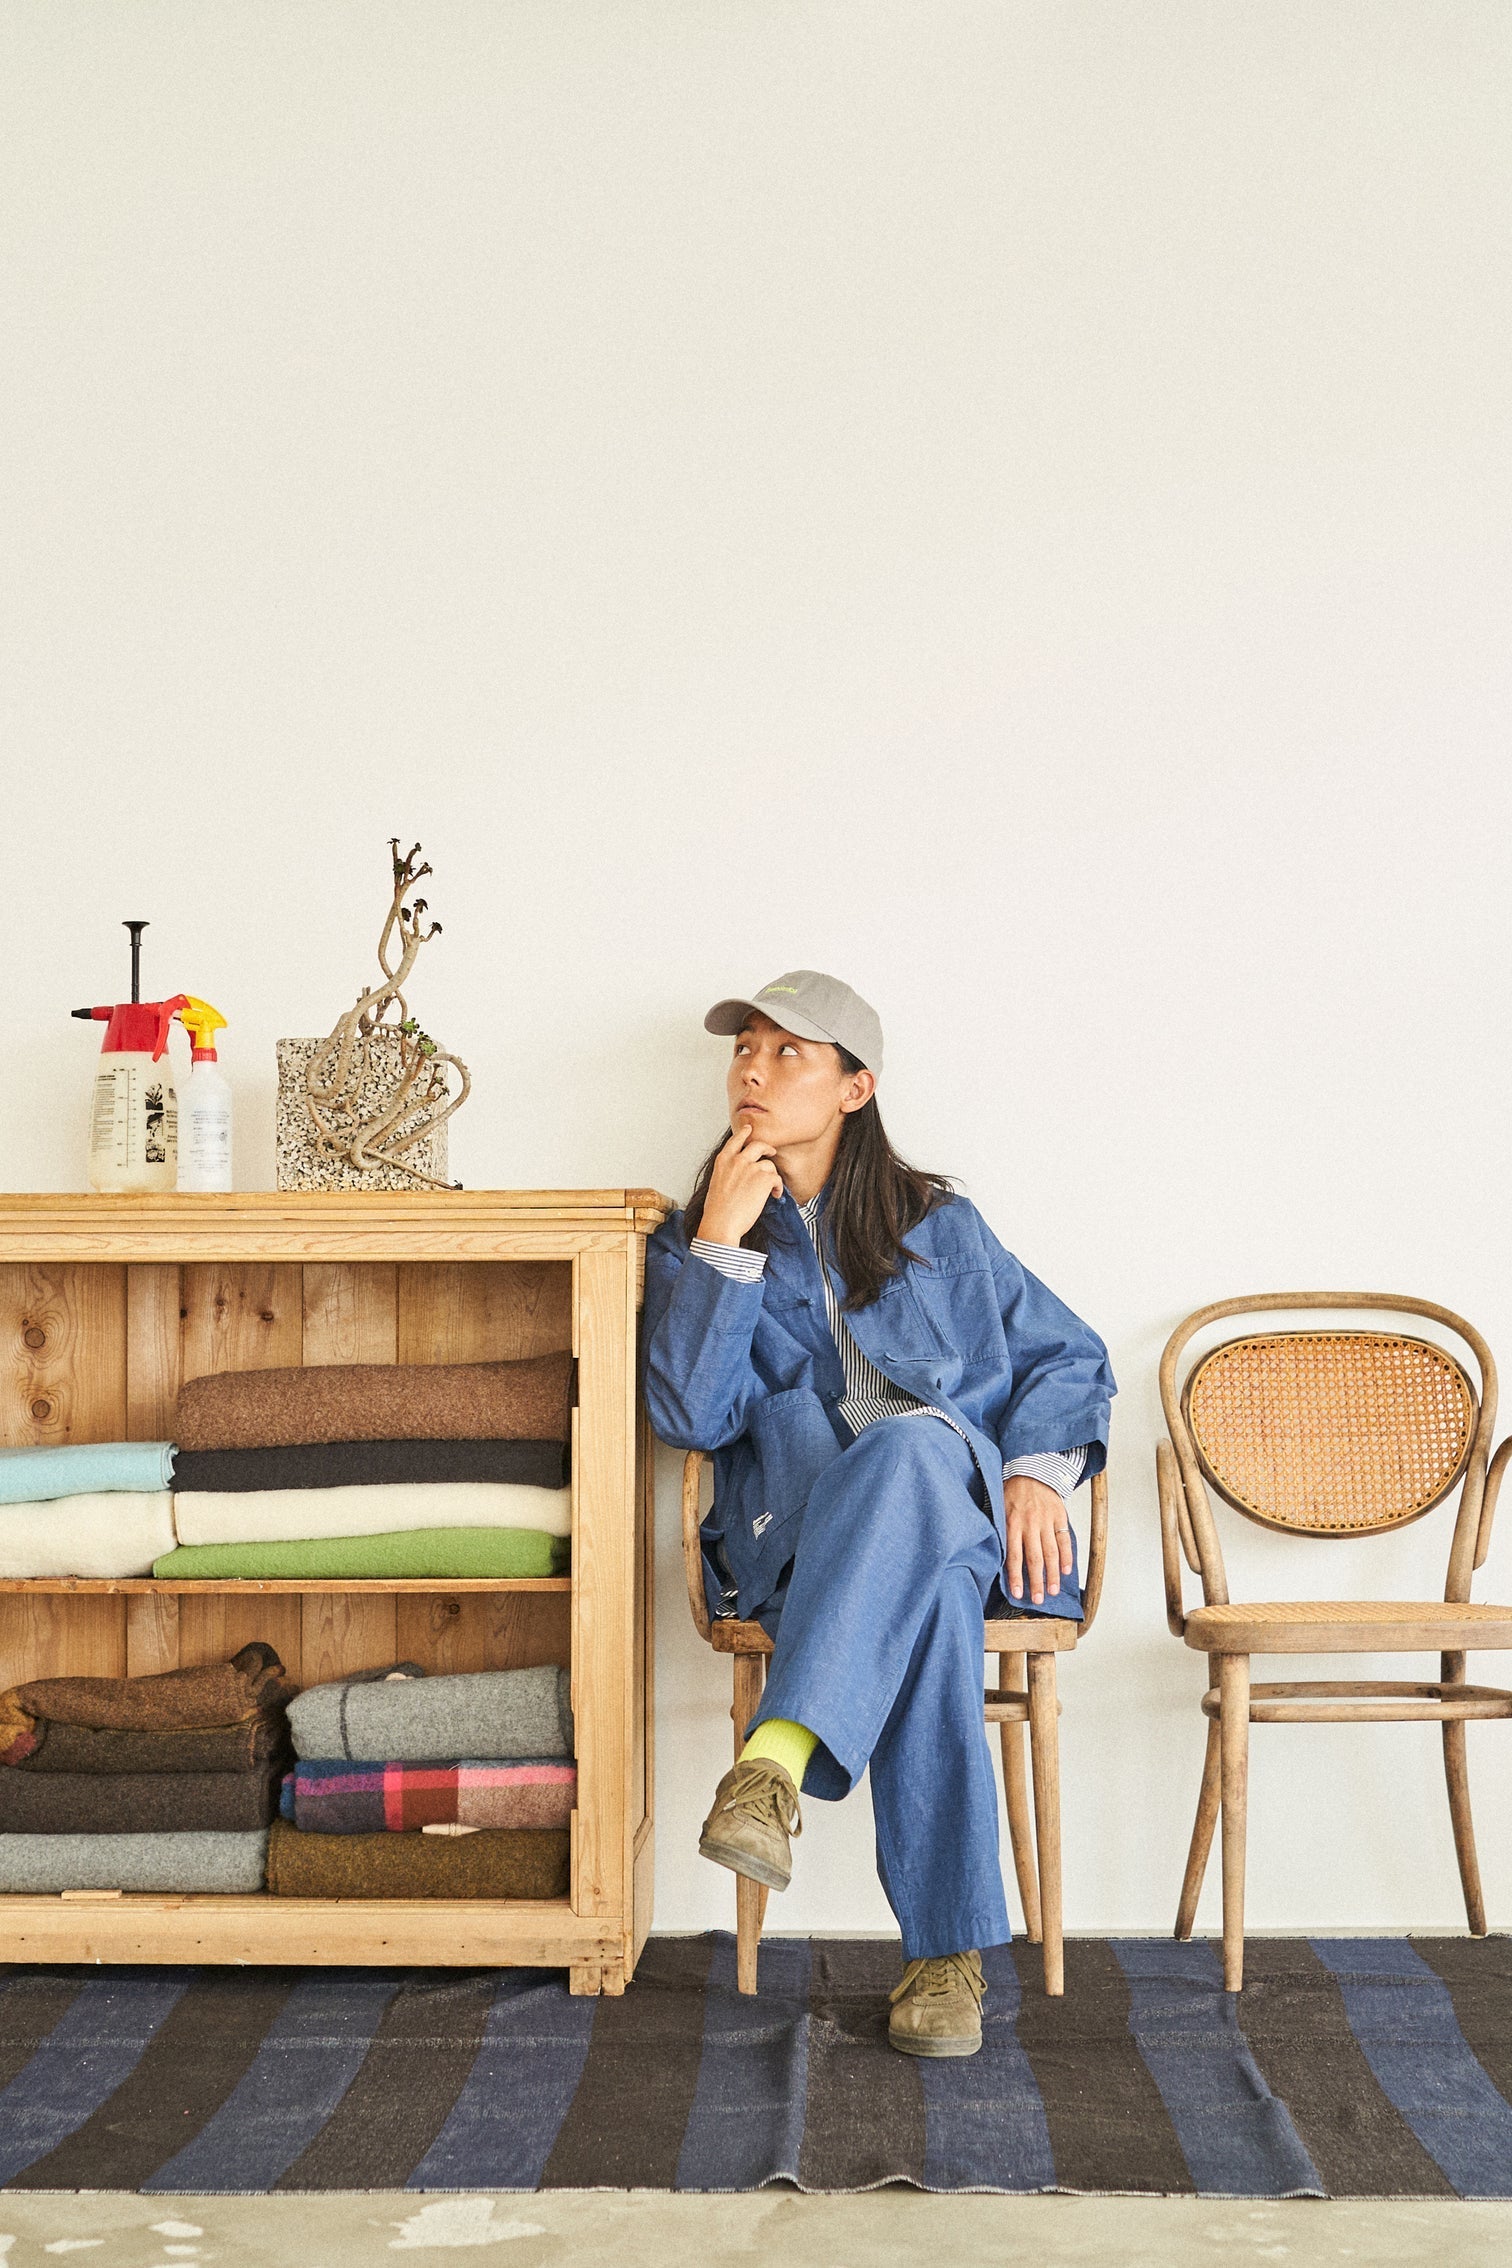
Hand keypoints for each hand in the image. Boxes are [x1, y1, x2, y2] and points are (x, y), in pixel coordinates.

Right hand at [699, 1124, 782, 1244]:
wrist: (721, 1224)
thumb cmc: (717, 1210)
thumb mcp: (717, 1183)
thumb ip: (729, 1173)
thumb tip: (741, 1175)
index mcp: (723, 1161)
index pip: (735, 1140)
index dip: (744, 1133)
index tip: (749, 1128)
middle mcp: (737, 1160)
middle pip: (757, 1145)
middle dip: (767, 1148)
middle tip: (772, 1152)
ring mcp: (751, 1168)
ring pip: (769, 1165)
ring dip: (772, 1177)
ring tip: (771, 1189)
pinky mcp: (763, 1178)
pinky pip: (776, 1178)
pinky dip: (778, 1187)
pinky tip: (775, 1195)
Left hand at [1003, 1475, 1072, 1606]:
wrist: (1032, 1470)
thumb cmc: (1012, 1492)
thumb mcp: (999, 1508)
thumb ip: (1000, 1531)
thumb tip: (995, 1557)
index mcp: (1011, 1523)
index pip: (1013, 1556)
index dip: (1016, 1577)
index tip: (1018, 1594)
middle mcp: (1029, 1524)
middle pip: (1034, 1559)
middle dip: (1036, 1582)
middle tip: (1037, 1600)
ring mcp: (1046, 1520)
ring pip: (1051, 1553)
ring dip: (1052, 1575)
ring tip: (1052, 1591)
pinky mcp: (1059, 1516)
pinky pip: (1064, 1540)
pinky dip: (1067, 1557)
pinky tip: (1066, 1571)